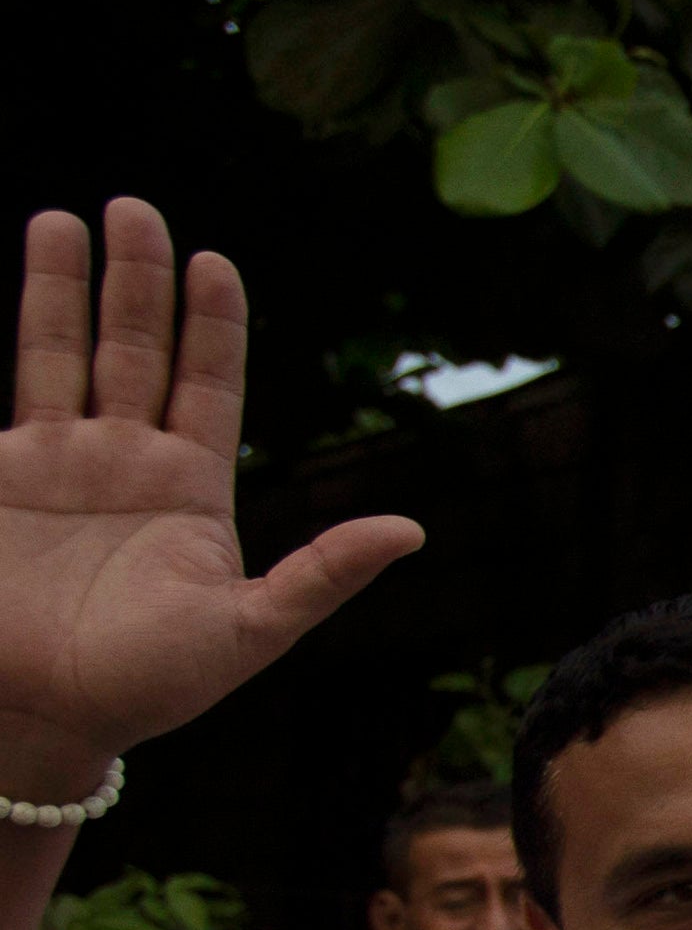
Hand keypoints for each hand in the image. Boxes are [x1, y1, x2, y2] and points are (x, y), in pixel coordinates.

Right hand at [0, 202, 416, 792]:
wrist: (41, 722)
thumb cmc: (148, 687)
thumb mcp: (250, 631)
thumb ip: (323, 576)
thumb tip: (412, 530)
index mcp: (190, 488)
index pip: (208, 383)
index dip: (212, 323)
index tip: (214, 262)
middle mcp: (122, 462)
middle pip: (132, 348)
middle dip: (136, 279)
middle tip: (134, 207)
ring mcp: (53, 466)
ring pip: (59, 354)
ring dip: (62, 288)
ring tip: (64, 218)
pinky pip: (4, 397)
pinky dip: (17, 341)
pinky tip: (21, 282)